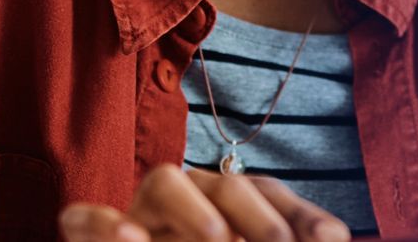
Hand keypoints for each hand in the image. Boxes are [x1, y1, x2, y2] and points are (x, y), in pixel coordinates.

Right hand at [60, 164, 351, 241]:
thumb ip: (298, 235)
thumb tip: (331, 239)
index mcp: (227, 204)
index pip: (267, 192)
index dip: (298, 217)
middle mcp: (187, 199)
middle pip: (226, 185)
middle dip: (260, 220)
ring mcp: (139, 216)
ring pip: (164, 181)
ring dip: (197, 214)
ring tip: (220, 241)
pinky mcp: (92, 236)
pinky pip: (86, 218)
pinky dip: (104, 226)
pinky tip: (131, 236)